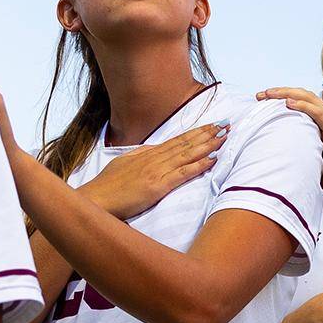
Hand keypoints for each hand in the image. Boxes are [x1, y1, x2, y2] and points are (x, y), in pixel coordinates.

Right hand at [80, 122, 227, 218]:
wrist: (96, 199)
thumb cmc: (107, 186)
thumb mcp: (123, 164)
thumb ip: (139, 155)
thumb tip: (153, 149)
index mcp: (147, 154)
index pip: (177, 140)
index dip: (196, 132)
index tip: (211, 125)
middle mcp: (154, 159)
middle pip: (185, 143)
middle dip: (207, 133)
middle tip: (226, 124)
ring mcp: (156, 171)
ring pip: (187, 154)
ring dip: (208, 144)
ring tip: (224, 136)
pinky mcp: (157, 186)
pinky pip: (182, 173)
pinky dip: (199, 165)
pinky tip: (213, 159)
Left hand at [256, 87, 322, 200]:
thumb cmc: (322, 170)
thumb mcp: (303, 148)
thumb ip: (293, 137)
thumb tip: (269, 136)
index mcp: (319, 117)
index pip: (298, 98)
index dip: (279, 95)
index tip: (259, 98)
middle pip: (302, 94)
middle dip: (280, 91)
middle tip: (260, 94)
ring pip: (308, 98)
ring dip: (287, 94)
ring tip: (270, 94)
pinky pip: (318, 112)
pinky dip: (303, 106)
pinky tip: (289, 103)